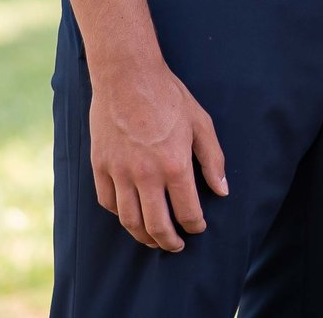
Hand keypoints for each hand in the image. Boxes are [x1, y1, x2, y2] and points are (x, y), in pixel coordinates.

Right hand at [89, 54, 228, 250]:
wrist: (127, 75)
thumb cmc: (168, 96)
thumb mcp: (200, 122)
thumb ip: (213, 159)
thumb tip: (222, 190)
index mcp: (174, 164)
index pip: (187, 211)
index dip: (195, 225)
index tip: (199, 227)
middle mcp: (145, 174)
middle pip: (156, 225)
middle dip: (169, 242)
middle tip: (177, 246)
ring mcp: (119, 172)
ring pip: (129, 220)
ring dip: (143, 236)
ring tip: (153, 239)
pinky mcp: (100, 165)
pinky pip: (107, 201)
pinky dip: (119, 213)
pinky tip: (130, 214)